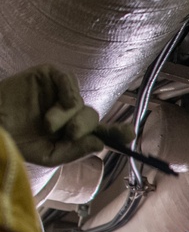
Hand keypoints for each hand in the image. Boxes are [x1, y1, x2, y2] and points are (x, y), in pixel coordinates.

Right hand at [0, 65, 132, 166]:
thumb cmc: (17, 142)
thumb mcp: (49, 155)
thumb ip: (75, 151)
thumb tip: (100, 144)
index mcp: (72, 132)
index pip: (102, 131)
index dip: (117, 132)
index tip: (129, 135)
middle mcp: (69, 112)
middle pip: (92, 116)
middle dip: (84, 126)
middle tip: (68, 134)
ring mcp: (59, 93)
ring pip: (79, 101)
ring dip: (68, 115)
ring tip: (47, 124)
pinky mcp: (47, 76)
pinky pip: (67, 79)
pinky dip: (69, 91)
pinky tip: (64, 103)